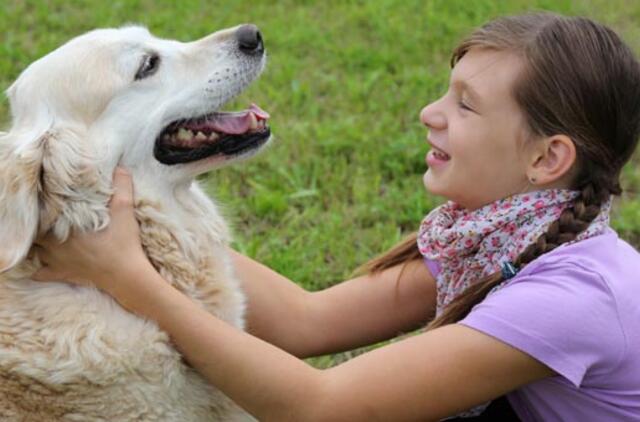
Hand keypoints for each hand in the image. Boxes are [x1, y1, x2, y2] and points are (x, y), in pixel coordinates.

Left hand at [32, 167, 149, 291]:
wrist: (127, 275)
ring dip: (37, 243)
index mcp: (64, 227)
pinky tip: (43, 264)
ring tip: (44, 235)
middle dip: (38, 225)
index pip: (41, 213)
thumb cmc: (123, 242)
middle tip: (47, 217)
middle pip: (35, 232)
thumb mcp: (125, 209)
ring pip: (34, 251)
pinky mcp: (63, 274)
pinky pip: (41, 274)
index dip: (43, 206)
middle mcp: (54, 245)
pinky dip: (39, 269)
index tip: (48, 200)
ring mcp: (56, 262)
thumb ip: (121, 186)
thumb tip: (120, 167)